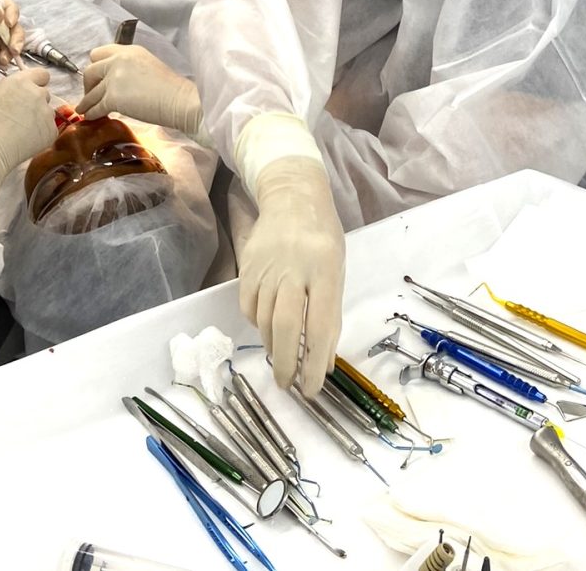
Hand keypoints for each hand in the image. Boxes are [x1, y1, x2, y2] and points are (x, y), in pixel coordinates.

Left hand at [0, 0, 25, 110]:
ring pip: (9, 36)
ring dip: (12, 46)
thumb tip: (2, 9)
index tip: (10, 24)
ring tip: (7, 59)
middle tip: (14, 48)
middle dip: (14, 33)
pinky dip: (7, 56)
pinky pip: (4, 50)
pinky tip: (2, 63)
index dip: (9, 11)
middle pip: (8, 21)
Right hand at [0, 68, 54, 188]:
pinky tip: (25, 140)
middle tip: (21, 115)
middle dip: (36, 102)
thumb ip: (11, 88)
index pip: (42, 74)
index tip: (31, 90)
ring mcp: (46, 113)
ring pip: (47, 112)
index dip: (36, 82)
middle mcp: (37, 94)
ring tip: (21, 131)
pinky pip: (50, 129)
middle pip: (44, 93)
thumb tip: (18, 91)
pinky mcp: (51, 131)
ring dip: (39, 118)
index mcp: (22, 81)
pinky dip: (41, 134)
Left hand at [78, 44, 202, 135]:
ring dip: (86, 102)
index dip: (96, 66)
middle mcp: (118, 60)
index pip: (99, 53)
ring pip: (91, 92)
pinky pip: (96, 107)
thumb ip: (128, 68)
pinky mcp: (113, 97)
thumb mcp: (147, 65)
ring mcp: (114, 78)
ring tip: (83, 110)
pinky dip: (92, 113)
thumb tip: (115, 81)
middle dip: (88, 84)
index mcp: (128, 51)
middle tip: (91, 94)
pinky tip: (91, 118)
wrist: (178, 100)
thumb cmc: (170, 87)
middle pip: (90, 70)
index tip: (97, 78)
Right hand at [239, 156, 343, 395]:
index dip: (315, 362)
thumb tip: (324, 363)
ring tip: (281, 357)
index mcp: (326, 270)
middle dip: (285, 363)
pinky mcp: (248, 267)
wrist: (293, 196)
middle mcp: (295, 268)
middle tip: (287, 385)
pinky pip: (249, 307)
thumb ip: (331, 316)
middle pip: (285, 325)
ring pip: (264, 320)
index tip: (312, 389)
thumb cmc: (323, 238)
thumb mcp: (337, 272)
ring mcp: (268, 266)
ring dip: (272, 345)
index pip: (321, 325)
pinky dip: (258, 324)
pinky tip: (268, 325)